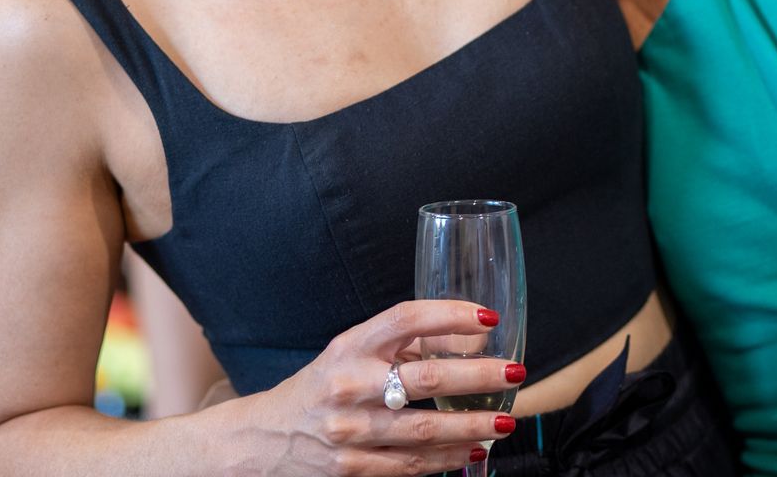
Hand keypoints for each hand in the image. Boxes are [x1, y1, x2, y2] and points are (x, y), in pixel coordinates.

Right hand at [218, 300, 521, 475]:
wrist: (262, 441)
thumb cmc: (317, 389)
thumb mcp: (348, 353)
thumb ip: (400, 345)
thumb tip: (463, 340)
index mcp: (349, 347)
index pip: (405, 320)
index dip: (450, 315)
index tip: (488, 319)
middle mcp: (348, 386)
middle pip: (425, 377)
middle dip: (477, 376)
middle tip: (513, 372)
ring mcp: (349, 432)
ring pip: (424, 429)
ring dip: (471, 425)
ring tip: (504, 420)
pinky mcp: (351, 469)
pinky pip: (410, 465)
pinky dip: (446, 458)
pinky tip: (471, 450)